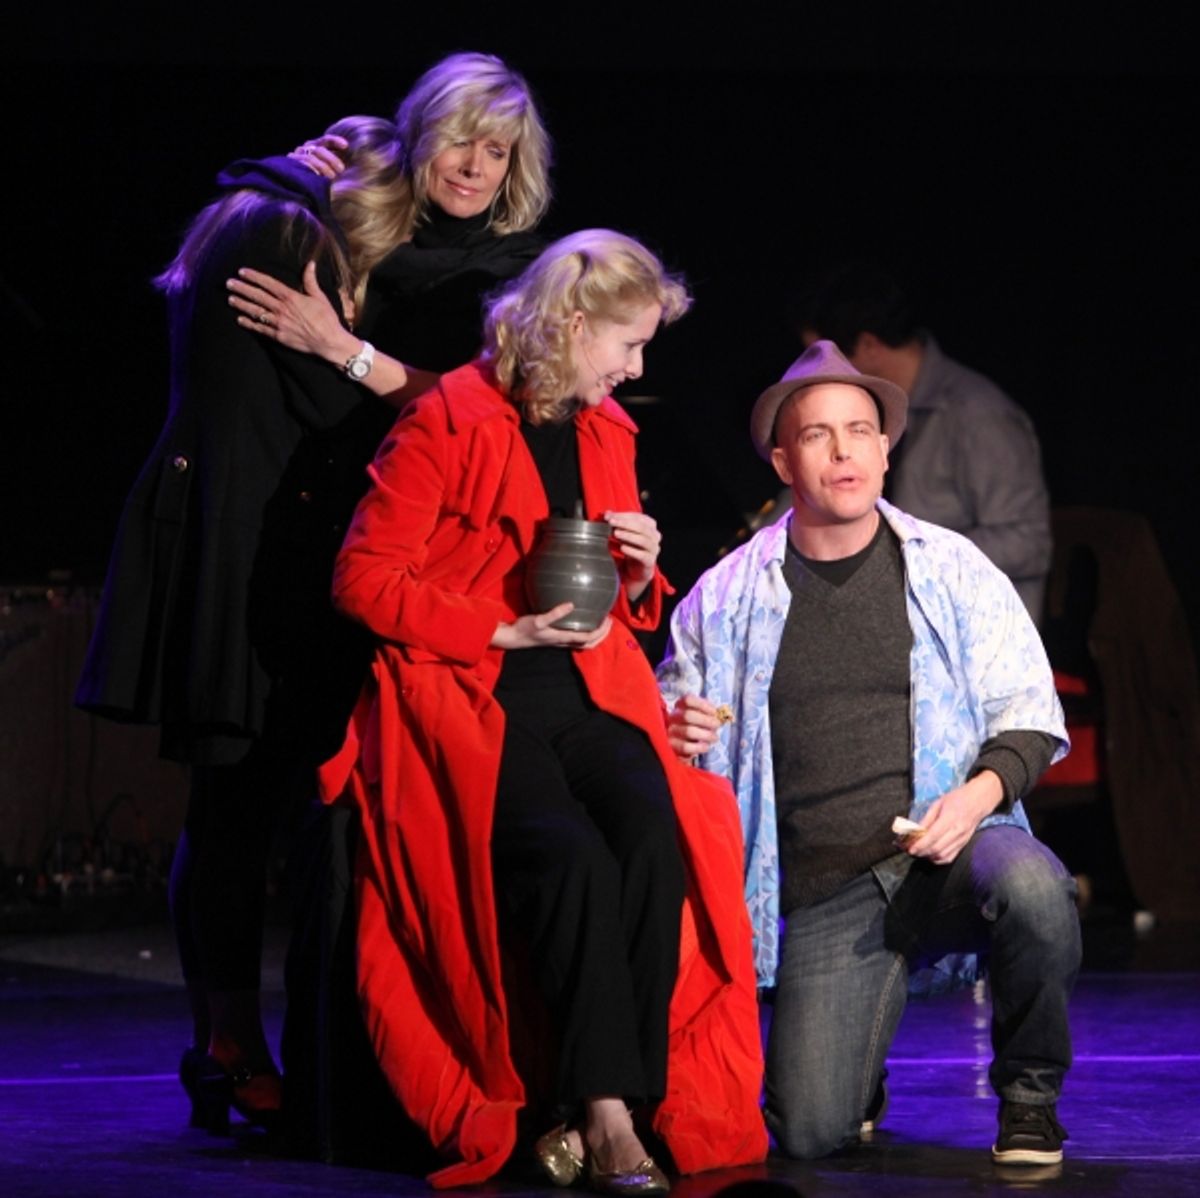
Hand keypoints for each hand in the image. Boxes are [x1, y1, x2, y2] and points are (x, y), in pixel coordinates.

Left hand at [228, 262, 357, 363]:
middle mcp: (282, 309)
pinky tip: (240, 319)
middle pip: (257, 296)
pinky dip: (249, 324)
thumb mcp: (320, 297)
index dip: (254, 276)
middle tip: (228, 283)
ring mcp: (279, 323)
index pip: (268, 283)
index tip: (242, 272)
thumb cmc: (327, 319)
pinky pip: (260, 329)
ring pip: (256, 311)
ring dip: (242, 305)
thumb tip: (310, 264)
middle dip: (242, 288)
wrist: (329, 341)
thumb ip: (311, 281)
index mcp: (291, 297)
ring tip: (230, 299)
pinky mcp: (279, 336)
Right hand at [289, 134, 348, 178]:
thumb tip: (349, 164)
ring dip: (323, 167)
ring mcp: (297, 156)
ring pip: (311, 158)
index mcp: (316, 147)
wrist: (297, 190)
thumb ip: (337, 166)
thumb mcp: (330, 171)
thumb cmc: (319, 181)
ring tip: (332, 177)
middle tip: (341, 169)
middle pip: (319, 150)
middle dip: (332, 159)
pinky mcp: (291, 164)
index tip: (345, 145)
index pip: (326, 141)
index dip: (335, 141)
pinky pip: (302, 165)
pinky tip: (317, 175)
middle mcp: (306, 149)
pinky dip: (311, 169)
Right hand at [491, 604, 612, 650]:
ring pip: (583, 642)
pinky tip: (582, 620)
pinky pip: (575, 637)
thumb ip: (555, 613)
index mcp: (563, 638)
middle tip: (609, 621)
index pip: (588, 638)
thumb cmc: (524, 629)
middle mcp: (564, 642)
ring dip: (595, 635)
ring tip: (600, 622)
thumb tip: (571, 604)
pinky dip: (584, 632)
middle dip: (602, 635)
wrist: (513, 638)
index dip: (600, 631)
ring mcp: (560, 641)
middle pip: (589, 644)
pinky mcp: (555, 637)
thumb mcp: (539, 619)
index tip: (608, 620)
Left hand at [604, 510, 660, 600]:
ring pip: (643, 540)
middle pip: (641, 527)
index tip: (609, 516)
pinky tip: (622, 548)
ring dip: (628, 536)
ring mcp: (654, 549)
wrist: (638, 567)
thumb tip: (607, 513)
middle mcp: (655, 536)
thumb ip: (617, 522)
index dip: (623, 516)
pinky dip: (632, 551)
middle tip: (611, 522)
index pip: (638, 517)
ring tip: (615, 533)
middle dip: (625, 524)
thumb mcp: (624, 532)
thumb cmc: (632, 546)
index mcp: (650, 525)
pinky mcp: (650, 561)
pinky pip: (643, 555)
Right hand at [667, 694, 721, 760]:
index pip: (687, 700)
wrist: (682, 746)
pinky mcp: (672, 747)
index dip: (703, 705)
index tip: (714, 712)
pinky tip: (706, 746)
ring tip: (714, 737)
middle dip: (706, 720)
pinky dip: (699, 747)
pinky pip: (686, 747)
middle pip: (687, 715)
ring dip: (706, 734)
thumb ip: (708, 713)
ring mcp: (671, 733)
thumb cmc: (695, 728)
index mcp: (680, 707)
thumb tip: (719, 713)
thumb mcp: (700, 717)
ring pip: (688, 731)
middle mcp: (673, 718)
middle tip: (717, 725)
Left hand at [901, 771, 1003, 864]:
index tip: (910, 848)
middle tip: (911, 850)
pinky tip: (931, 855)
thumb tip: (915, 831)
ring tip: (920, 852)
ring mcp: (962, 840)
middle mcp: (957, 831)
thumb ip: (927, 818)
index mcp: (950, 818)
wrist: (979, 801)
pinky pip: (951, 857)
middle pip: (937, 848)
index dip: (920, 844)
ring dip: (929, 856)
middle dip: (921, 852)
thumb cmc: (957, 799)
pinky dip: (939, 859)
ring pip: (943, 856)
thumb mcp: (938, 803)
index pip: (933, 836)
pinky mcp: (964, 844)